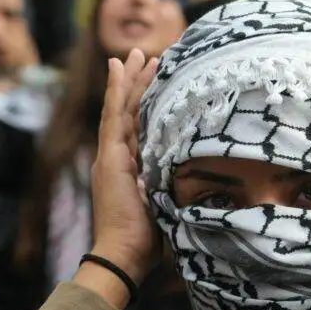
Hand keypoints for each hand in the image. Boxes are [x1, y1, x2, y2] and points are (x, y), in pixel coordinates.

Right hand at [81, 49, 160, 304]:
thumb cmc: (148, 241)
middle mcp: (118, 157)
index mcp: (130, 168)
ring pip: (122, 108)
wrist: (124, 255)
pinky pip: (114, 114)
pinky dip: (116, 90)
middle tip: (145, 56)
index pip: (138, 128)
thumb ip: (174, 186)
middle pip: (128, 112)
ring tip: (138, 54)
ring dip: (130, 79)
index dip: (145, 104)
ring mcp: (112, 155)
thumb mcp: (167, 204)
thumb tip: (199, 177)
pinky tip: (119, 68)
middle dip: (136, 83)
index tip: (156, 81)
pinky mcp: (110, 156)